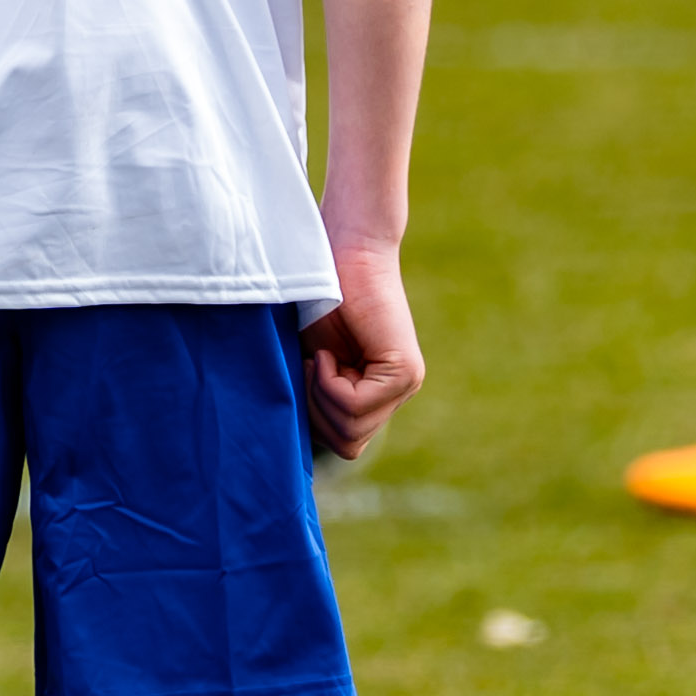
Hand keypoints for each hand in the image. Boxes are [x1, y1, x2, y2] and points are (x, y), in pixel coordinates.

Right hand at [301, 237, 422, 459]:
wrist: (339, 249)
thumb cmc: (316, 296)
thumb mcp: (308, 361)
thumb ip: (315, 400)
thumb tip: (290, 447)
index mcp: (379, 394)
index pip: (346, 442)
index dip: (314, 414)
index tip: (305, 369)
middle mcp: (398, 393)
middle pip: (349, 443)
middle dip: (316, 410)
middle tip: (309, 364)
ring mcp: (405, 384)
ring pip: (351, 431)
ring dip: (321, 395)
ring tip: (320, 355)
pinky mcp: (403, 370)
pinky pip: (355, 406)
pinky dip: (327, 383)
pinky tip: (326, 352)